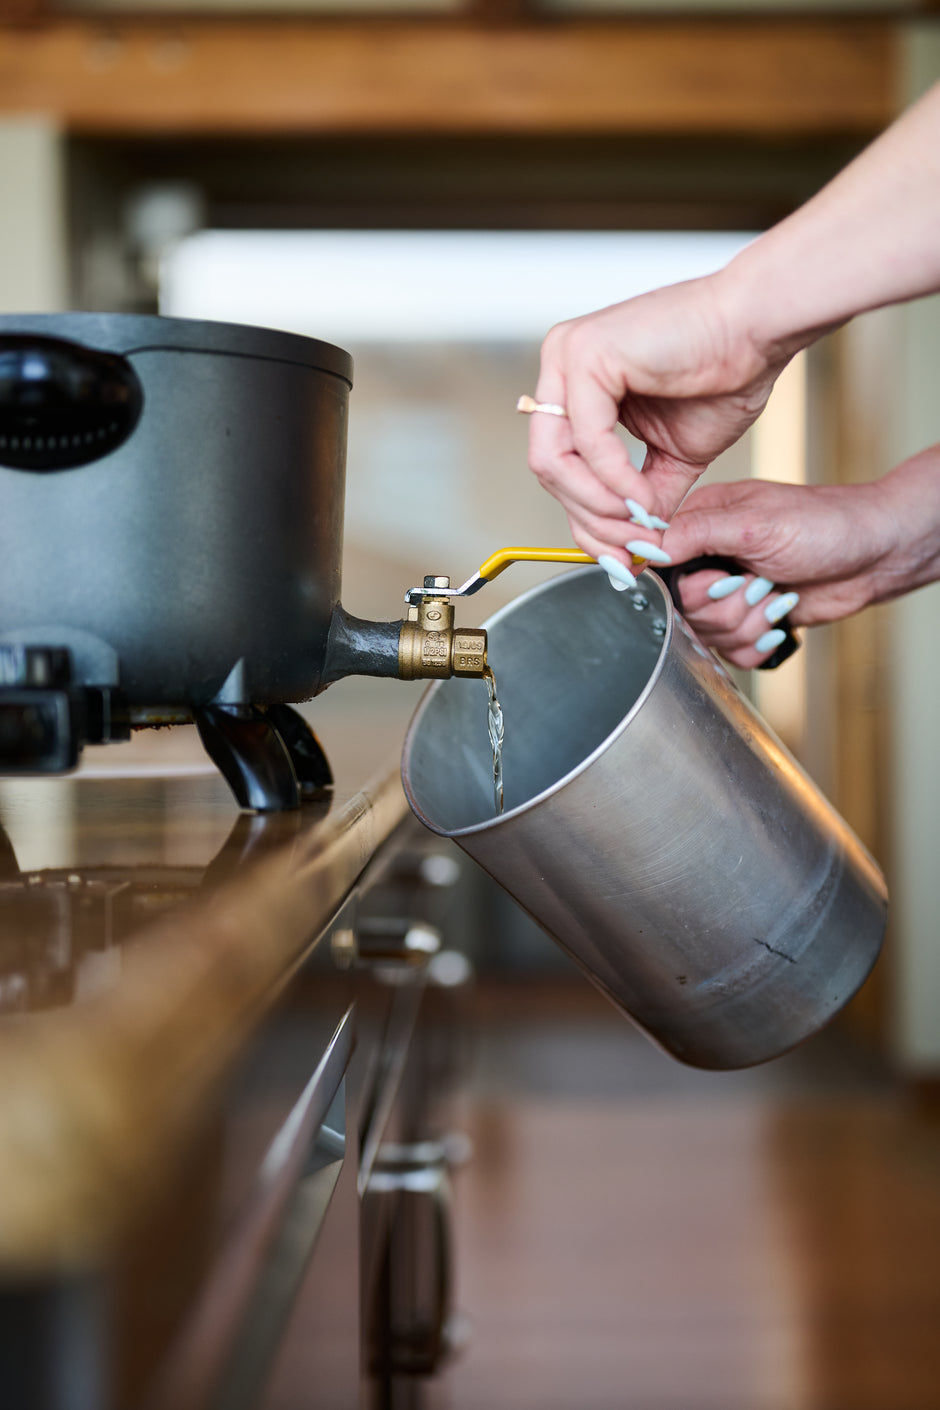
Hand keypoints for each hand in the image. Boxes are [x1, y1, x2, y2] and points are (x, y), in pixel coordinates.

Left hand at [526, 271, 786, 576]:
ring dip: (598, 506)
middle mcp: (561, 368)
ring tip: (640, 523)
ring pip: (554, 460)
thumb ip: (643, 497)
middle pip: (548, 470)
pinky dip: (614, 479)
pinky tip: (642, 497)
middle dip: (592, 521)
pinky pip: (587, 440)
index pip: (558, 469)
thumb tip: (632, 548)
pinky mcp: (586, 356)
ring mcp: (567, 358)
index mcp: (574, 387)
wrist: (759, 329)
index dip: (586, 521)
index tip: (621, 557)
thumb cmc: (725, 374)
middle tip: (633, 548)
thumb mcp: (673, 457)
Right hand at [660, 449, 939, 667]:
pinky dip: (759, 643)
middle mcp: (708, 559)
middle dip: (727, 605)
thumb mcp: (755, 522)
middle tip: (759, 582)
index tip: (719, 578)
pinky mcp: (749, 621)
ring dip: (749, 622)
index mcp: (700, 524)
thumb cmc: (826, 525)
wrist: (876, 554)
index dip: (684, 583)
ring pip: (709, 634)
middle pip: (683, 609)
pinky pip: (732, 654)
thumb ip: (696, 533)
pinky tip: (779, 618)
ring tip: (775, 595)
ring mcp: (728, 593)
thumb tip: (646, 546)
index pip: (658, 566)